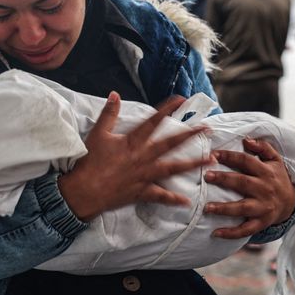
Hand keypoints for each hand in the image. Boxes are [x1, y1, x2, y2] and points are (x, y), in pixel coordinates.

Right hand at [57, 92, 213, 221]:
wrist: (84, 191)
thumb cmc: (90, 163)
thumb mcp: (98, 134)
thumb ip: (109, 114)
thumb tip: (114, 94)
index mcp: (132, 142)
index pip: (153, 121)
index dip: (167, 109)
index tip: (181, 100)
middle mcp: (143, 157)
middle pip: (170, 144)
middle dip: (190, 135)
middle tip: (207, 129)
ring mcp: (144, 175)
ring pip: (173, 168)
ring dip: (193, 164)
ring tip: (210, 160)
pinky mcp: (142, 192)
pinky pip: (161, 196)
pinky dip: (173, 199)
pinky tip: (187, 200)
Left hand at [203, 138, 294, 238]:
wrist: (291, 202)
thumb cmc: (277, 178)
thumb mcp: (275, 160)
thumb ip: (263, 147)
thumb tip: (246, 139)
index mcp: (266, 171)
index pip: (245, 161)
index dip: (229, 156)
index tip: (212, 154)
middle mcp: (264, 189)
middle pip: (242, 182)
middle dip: (223, 179)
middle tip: (206, 176)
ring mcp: (263, 207)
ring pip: (242, 208)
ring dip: (224, 208)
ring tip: (207, 207)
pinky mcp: (261, 222)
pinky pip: (246, 229)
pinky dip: (231, 233)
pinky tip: (216, 233)